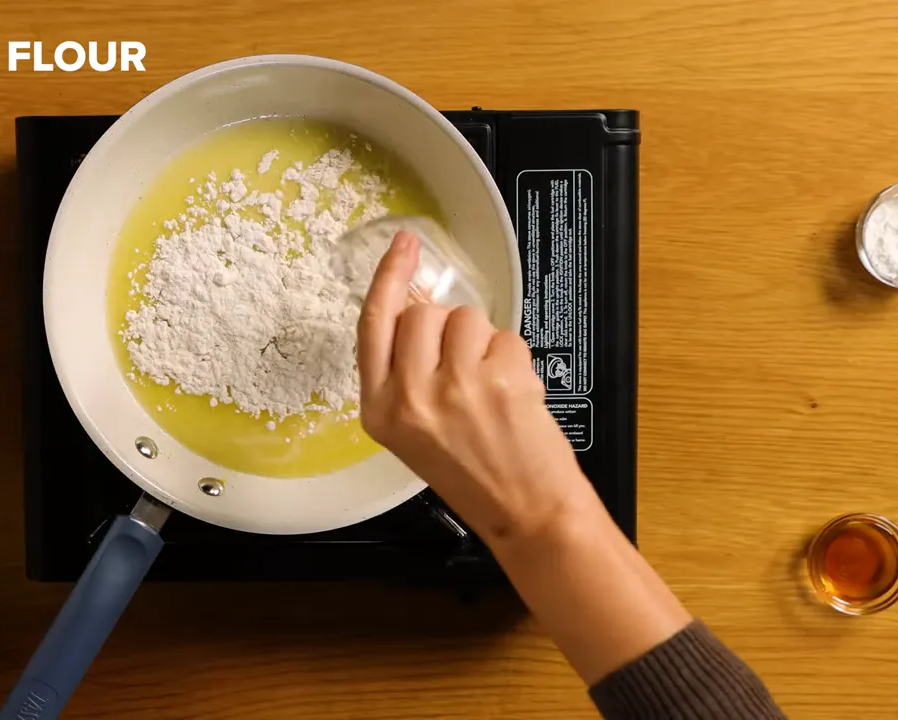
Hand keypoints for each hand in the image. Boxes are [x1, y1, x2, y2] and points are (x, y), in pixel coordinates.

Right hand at [356, 231, 593, 542]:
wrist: (524, 511)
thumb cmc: (473, 474)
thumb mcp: (415, 429)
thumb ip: (407, 370)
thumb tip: (418, 304)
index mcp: (379, 409)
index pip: (373, 324)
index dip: (389, 278)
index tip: (402, 247)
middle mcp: (410, 397)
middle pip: (422, 314)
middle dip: (447, 329)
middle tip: (464, 372)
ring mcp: (454, 387)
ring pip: (466, 319)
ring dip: (483, 343)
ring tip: (490, 388)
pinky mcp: (498, 381)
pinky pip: (505, 337)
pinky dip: (514, 360)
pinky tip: (513, 397)